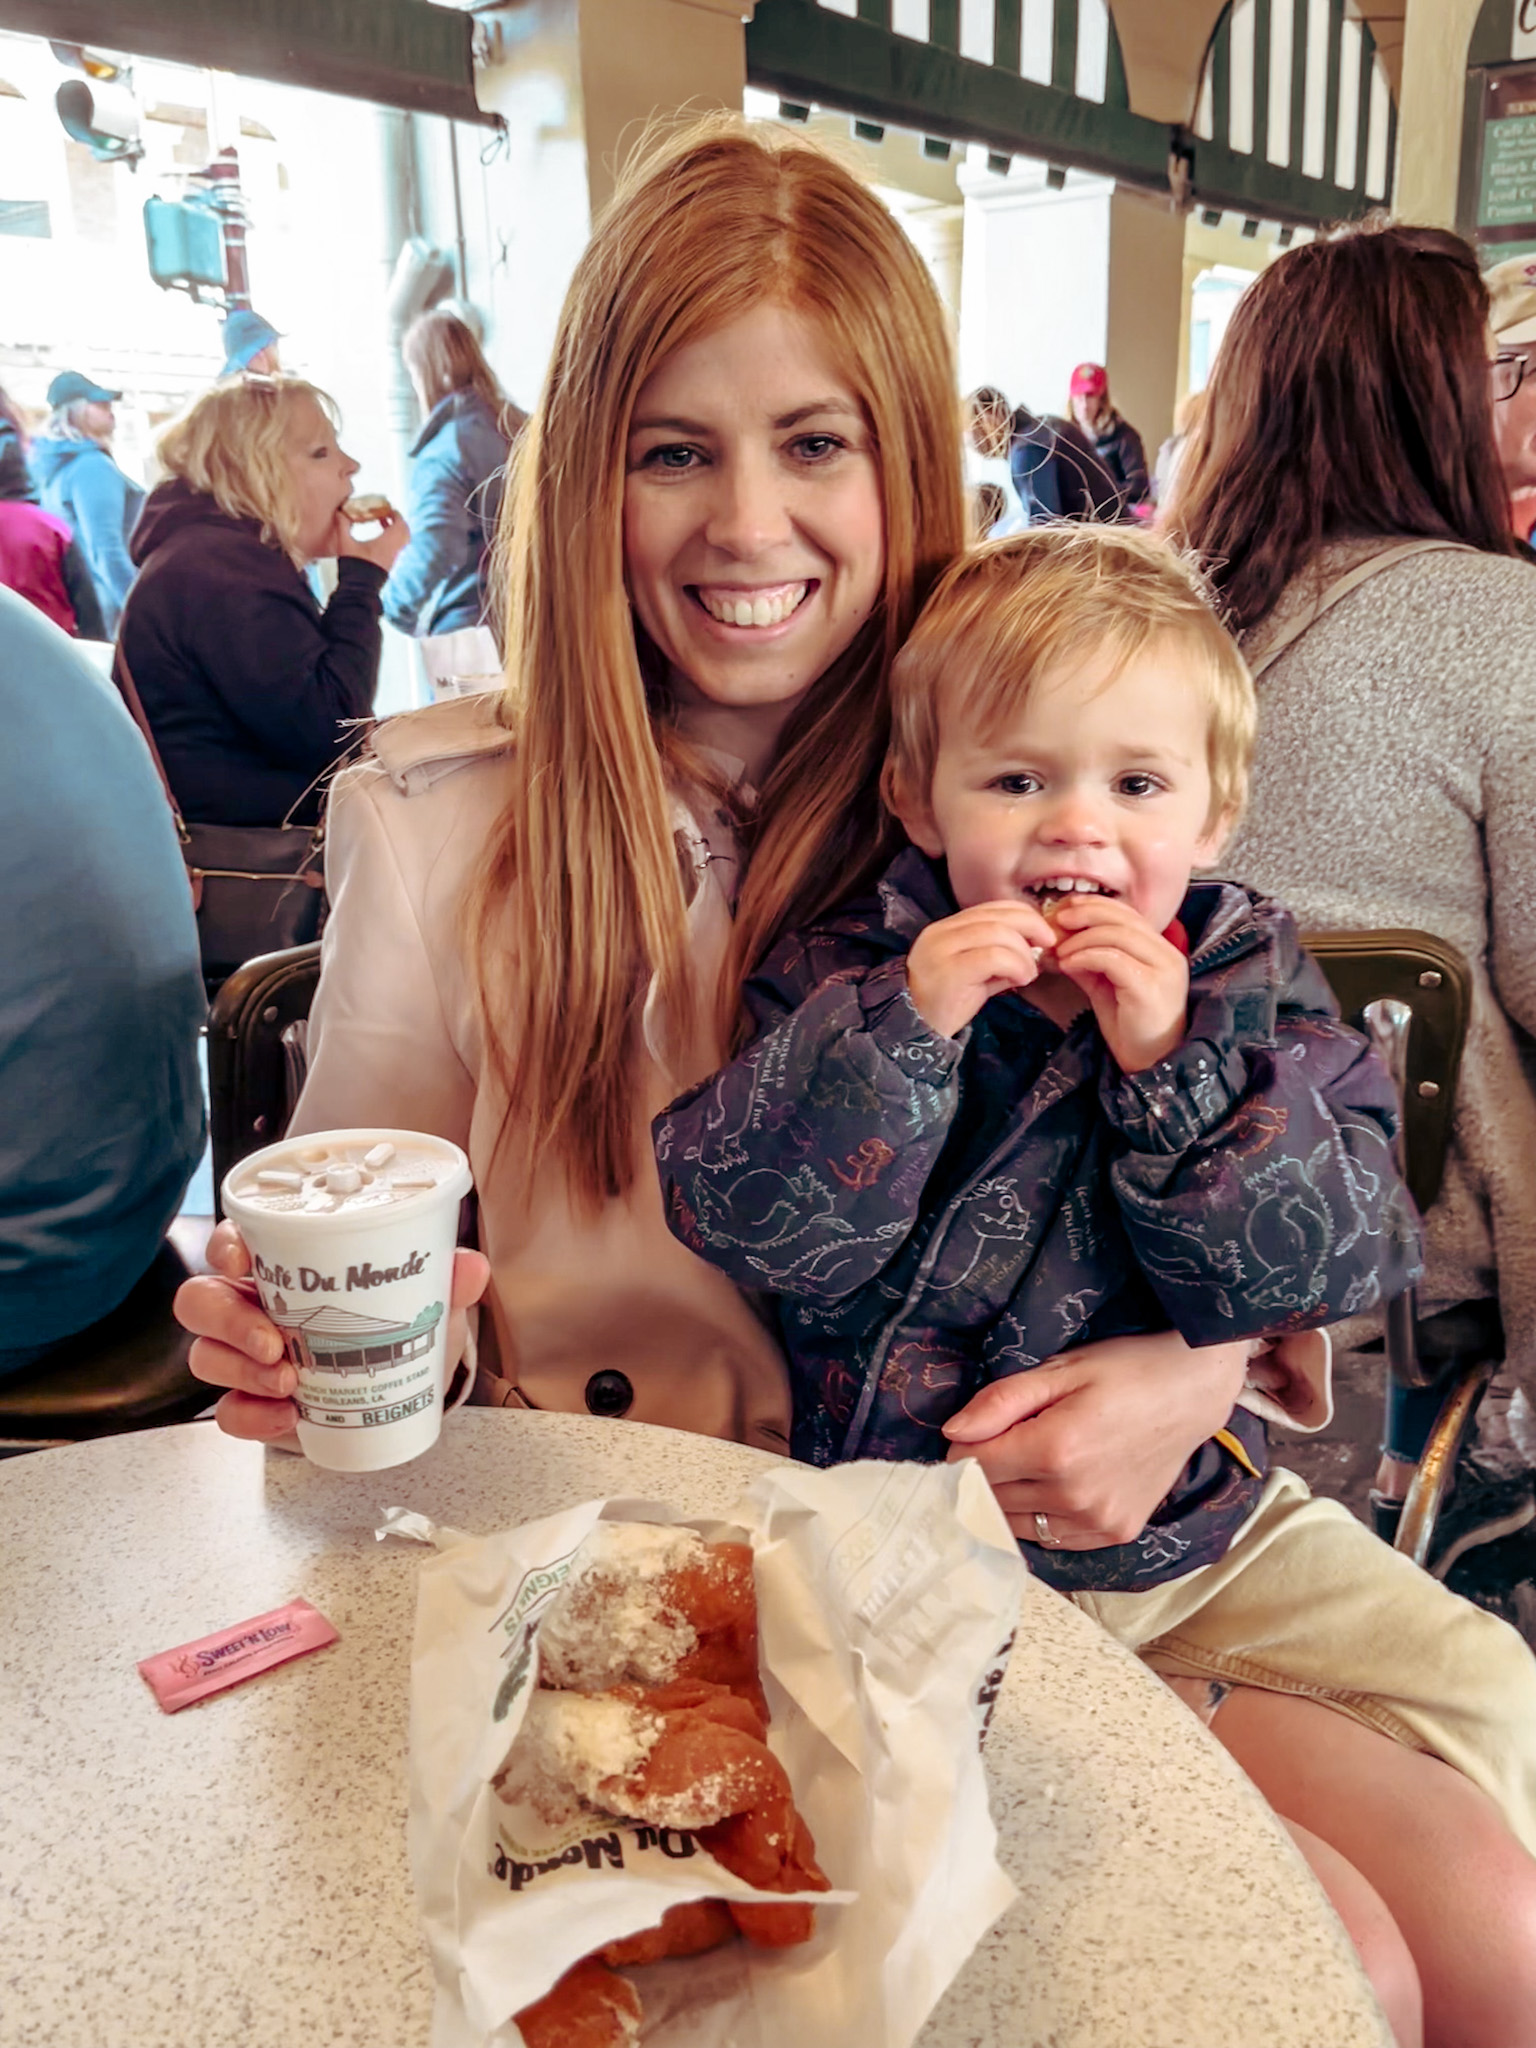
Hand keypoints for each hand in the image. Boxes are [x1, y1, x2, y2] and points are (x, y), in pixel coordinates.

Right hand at [175, 1222, 490, 1442]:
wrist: (399, 1393)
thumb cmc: (396, 1327)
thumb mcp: (423, 1301)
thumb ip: (445, 1280)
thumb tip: (472, 1266)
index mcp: (280, 1265)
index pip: (230, 1242)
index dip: (225, 1246)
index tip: (243, 1261)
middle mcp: (249, 1305)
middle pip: (199, 1299)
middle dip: (228, 1320)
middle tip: (275, 1342)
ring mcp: (242, 1356)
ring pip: (205, 1355)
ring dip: (240, 1369)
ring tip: (288, 1383)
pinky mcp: (249, 1403)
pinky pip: (226, 1412)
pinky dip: (250, 1416)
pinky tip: (286, 1418)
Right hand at [332, 504, 410, 573]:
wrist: (359, 590)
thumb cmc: (354, 566)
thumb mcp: (345, 543)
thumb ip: (342, 526)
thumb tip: (340, 512)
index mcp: (387, 542)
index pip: (399, 524)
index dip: (396, 514)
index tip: (389, 507)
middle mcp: (394, 550)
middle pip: (405, 532)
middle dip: (398, 521)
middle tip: (388, 514)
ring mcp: (393, 559)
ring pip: (401, 540)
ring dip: (394, 530)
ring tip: (382, 523)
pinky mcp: (389, 565)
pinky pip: (396, 548)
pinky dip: (391, 539)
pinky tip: (377, 538)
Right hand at [906, 900, 1056, 1038]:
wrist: (916, 1032)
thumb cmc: (946, 1004)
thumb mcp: (975, 974)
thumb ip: (999, 956)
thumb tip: (1035, 946)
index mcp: (946, 929)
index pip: (991, 908)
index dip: (1023, 915)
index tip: (1043, 934)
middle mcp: (941, 933)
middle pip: (997, 915)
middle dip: (1031, 926)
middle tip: (1048, 945)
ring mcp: (942, 950)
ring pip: (997, 933)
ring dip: (1024, 953)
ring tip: (1029, 973)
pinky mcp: (950, 971)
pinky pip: (993, 956)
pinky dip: (1016, 965)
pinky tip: (1021, 980)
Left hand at [941, 1330, 1250, 1546]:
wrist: (1193, 1393)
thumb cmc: (1125, 1371)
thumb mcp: (1061, 1370)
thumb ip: (1001, 1402)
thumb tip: (952, 1433)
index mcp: (1055, 1450)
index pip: (973, 1466)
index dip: (964, 1446)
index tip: (978, 1429)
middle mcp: (1074, 1495)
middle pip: (990, 1497)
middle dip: (985, 1470)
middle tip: (1005, 1441)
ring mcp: (1097, 1521)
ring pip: (1015, 1522)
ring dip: (1008, 1496)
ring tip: (1030, 1462)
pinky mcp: (1115, 1534)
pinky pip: (1051, 1538)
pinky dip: (1039, 1516)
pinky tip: (1054, 1486)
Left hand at [1048, 894, 1189, 1071]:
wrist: (1150, 1065)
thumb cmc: (1131, 1029)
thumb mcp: (1106, 988)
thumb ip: (1090, 963)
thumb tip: (1062, 944)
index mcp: (1161, 951)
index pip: (1129, 914)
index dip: (1096, 906)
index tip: (1067, 909)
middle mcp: (1168, 955)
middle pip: (1124, 918)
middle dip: (1086, 914)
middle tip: (1058, 921)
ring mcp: (1163, 970)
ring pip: (1118, 935)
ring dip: (1081, 939)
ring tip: (1060, 951)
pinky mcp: (1151, 987)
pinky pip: (1114, 958)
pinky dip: (1086, 956)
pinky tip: (1068, 964)